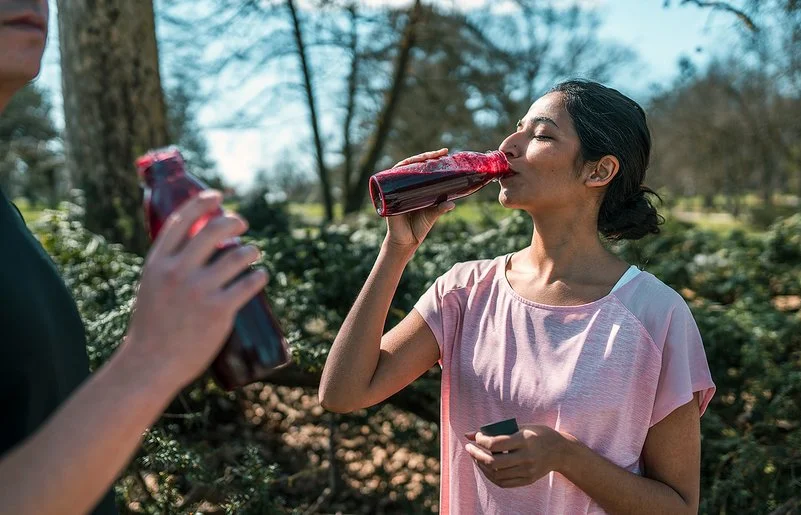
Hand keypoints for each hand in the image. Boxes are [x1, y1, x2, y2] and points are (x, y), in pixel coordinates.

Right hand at [120, 190, 267, 391]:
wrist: (151, 364)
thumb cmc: (152, 327)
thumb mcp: (150, 287)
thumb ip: (168, 267)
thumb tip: (191, 249)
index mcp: (158, 263)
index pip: (182, 221)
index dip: (201, 203)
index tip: (216, 196)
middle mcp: (178, 272)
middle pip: (214, 231)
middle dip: (233, 222)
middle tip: (242, 225)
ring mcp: (199, 290)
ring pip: (237, 256)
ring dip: (250, 251)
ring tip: (253, 254)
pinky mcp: (220, 310)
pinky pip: (248, 284)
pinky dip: (259, 276)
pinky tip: (262, 275)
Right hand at [384, 148, 455, 251]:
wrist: (406, 241)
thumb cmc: (418, 227)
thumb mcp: (431, 215)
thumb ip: (440, 209)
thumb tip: (452, 203)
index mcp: (416, 188)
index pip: (423, 168)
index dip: (432, 159)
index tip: (444, 152)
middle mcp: (405, 186)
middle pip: (413, 165)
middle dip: (425, 156)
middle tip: (439, 153)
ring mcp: (396, 189)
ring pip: (402, 169)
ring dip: (411, 161)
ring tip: (425, 158)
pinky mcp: (388, 197)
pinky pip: (388, 182)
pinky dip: (392, 173)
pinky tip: (400, 167)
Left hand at [464, 425, 569, 488]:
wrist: (561, 451)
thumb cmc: (537, 434)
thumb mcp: (519, 426)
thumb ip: (494, 430)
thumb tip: (468, 433)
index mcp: (525, 440)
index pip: (496, 444)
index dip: (481, 440)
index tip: (477, 437)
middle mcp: (526, 457)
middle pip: (494, 461)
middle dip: (476, 455)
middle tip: (469, 448)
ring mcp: (528, 471)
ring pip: (496, 474)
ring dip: (481, 465)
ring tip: (475, 457)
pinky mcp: (528, 480)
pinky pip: (504, 482)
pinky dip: (490, 476)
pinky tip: (485, 467)